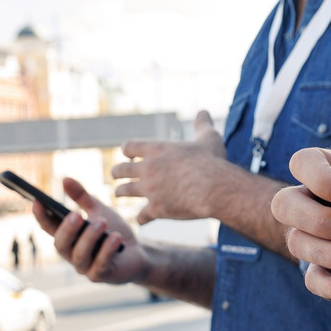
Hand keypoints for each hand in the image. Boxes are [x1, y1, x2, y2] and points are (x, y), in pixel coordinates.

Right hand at [34, 177, 151, 286]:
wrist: (138, 255)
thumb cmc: (114, 232)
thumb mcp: (99, 211)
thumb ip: (82, 197)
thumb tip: (65, 179)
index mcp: (68, 238)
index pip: (49, 228)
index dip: (41, 216)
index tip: (37, 200)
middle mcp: (72, 254)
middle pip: (60, 245)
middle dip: (67, 229)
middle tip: (76, 214)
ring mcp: (85, 267)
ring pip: (80, 255)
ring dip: (89, 238)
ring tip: (101, 222)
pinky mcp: (101, 275)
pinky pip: (101, 265)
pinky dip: (107, 250)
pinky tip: (115, 237)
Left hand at [111, 111, 234, 223]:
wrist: (215, 187)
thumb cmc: (212, 161)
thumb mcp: (208, 137)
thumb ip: (202, 125)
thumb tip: (204, 111)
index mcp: (157, 149)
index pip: (129, 147)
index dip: (127, 151)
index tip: (129, 155)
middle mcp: (148, 168)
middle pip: (121, 170)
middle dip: (117, 172)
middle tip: (116, 175)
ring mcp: (150, 190)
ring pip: (124, 192)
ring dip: (120, 192)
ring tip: (118, 194)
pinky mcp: (156, 209)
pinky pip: (141, 215)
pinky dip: (142, 218)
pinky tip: (143, 219)